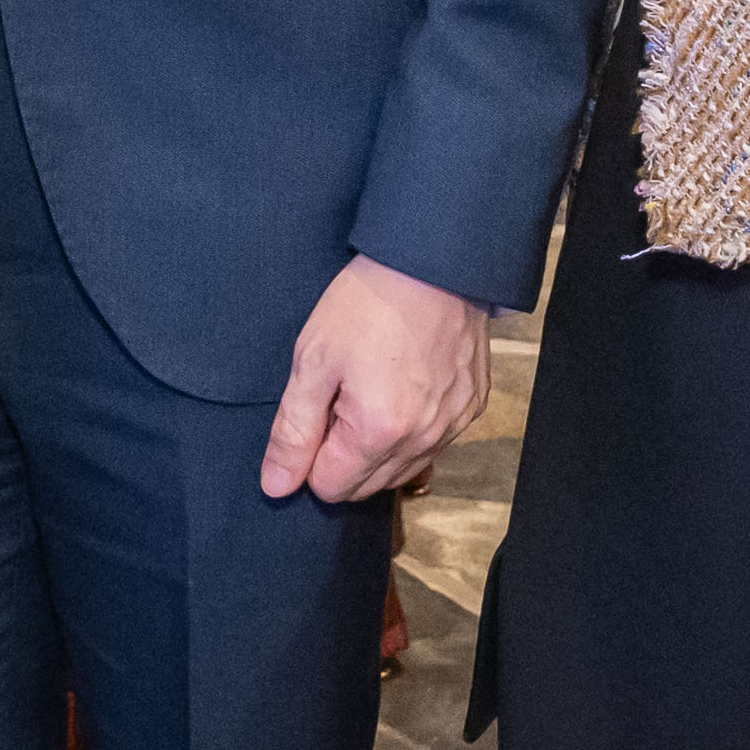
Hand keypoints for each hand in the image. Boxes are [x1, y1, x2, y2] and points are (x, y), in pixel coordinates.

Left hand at [260, 255, 491, 504]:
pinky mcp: (472, 407)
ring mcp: (454, 425)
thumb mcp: (313, 361)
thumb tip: (276, 486)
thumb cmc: (368, 304)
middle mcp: (424, 440)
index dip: (313, 454)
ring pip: (402, 469)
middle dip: (344, 454)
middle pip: (367, 486)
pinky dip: (414, 427)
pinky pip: (433, 442)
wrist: (432, 261)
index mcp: (379, 432)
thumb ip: (293, 431)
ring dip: (379, 445)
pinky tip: (404, 384)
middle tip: (343, 396)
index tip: (319, 409)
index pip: (330, 487)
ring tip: (373, 387)